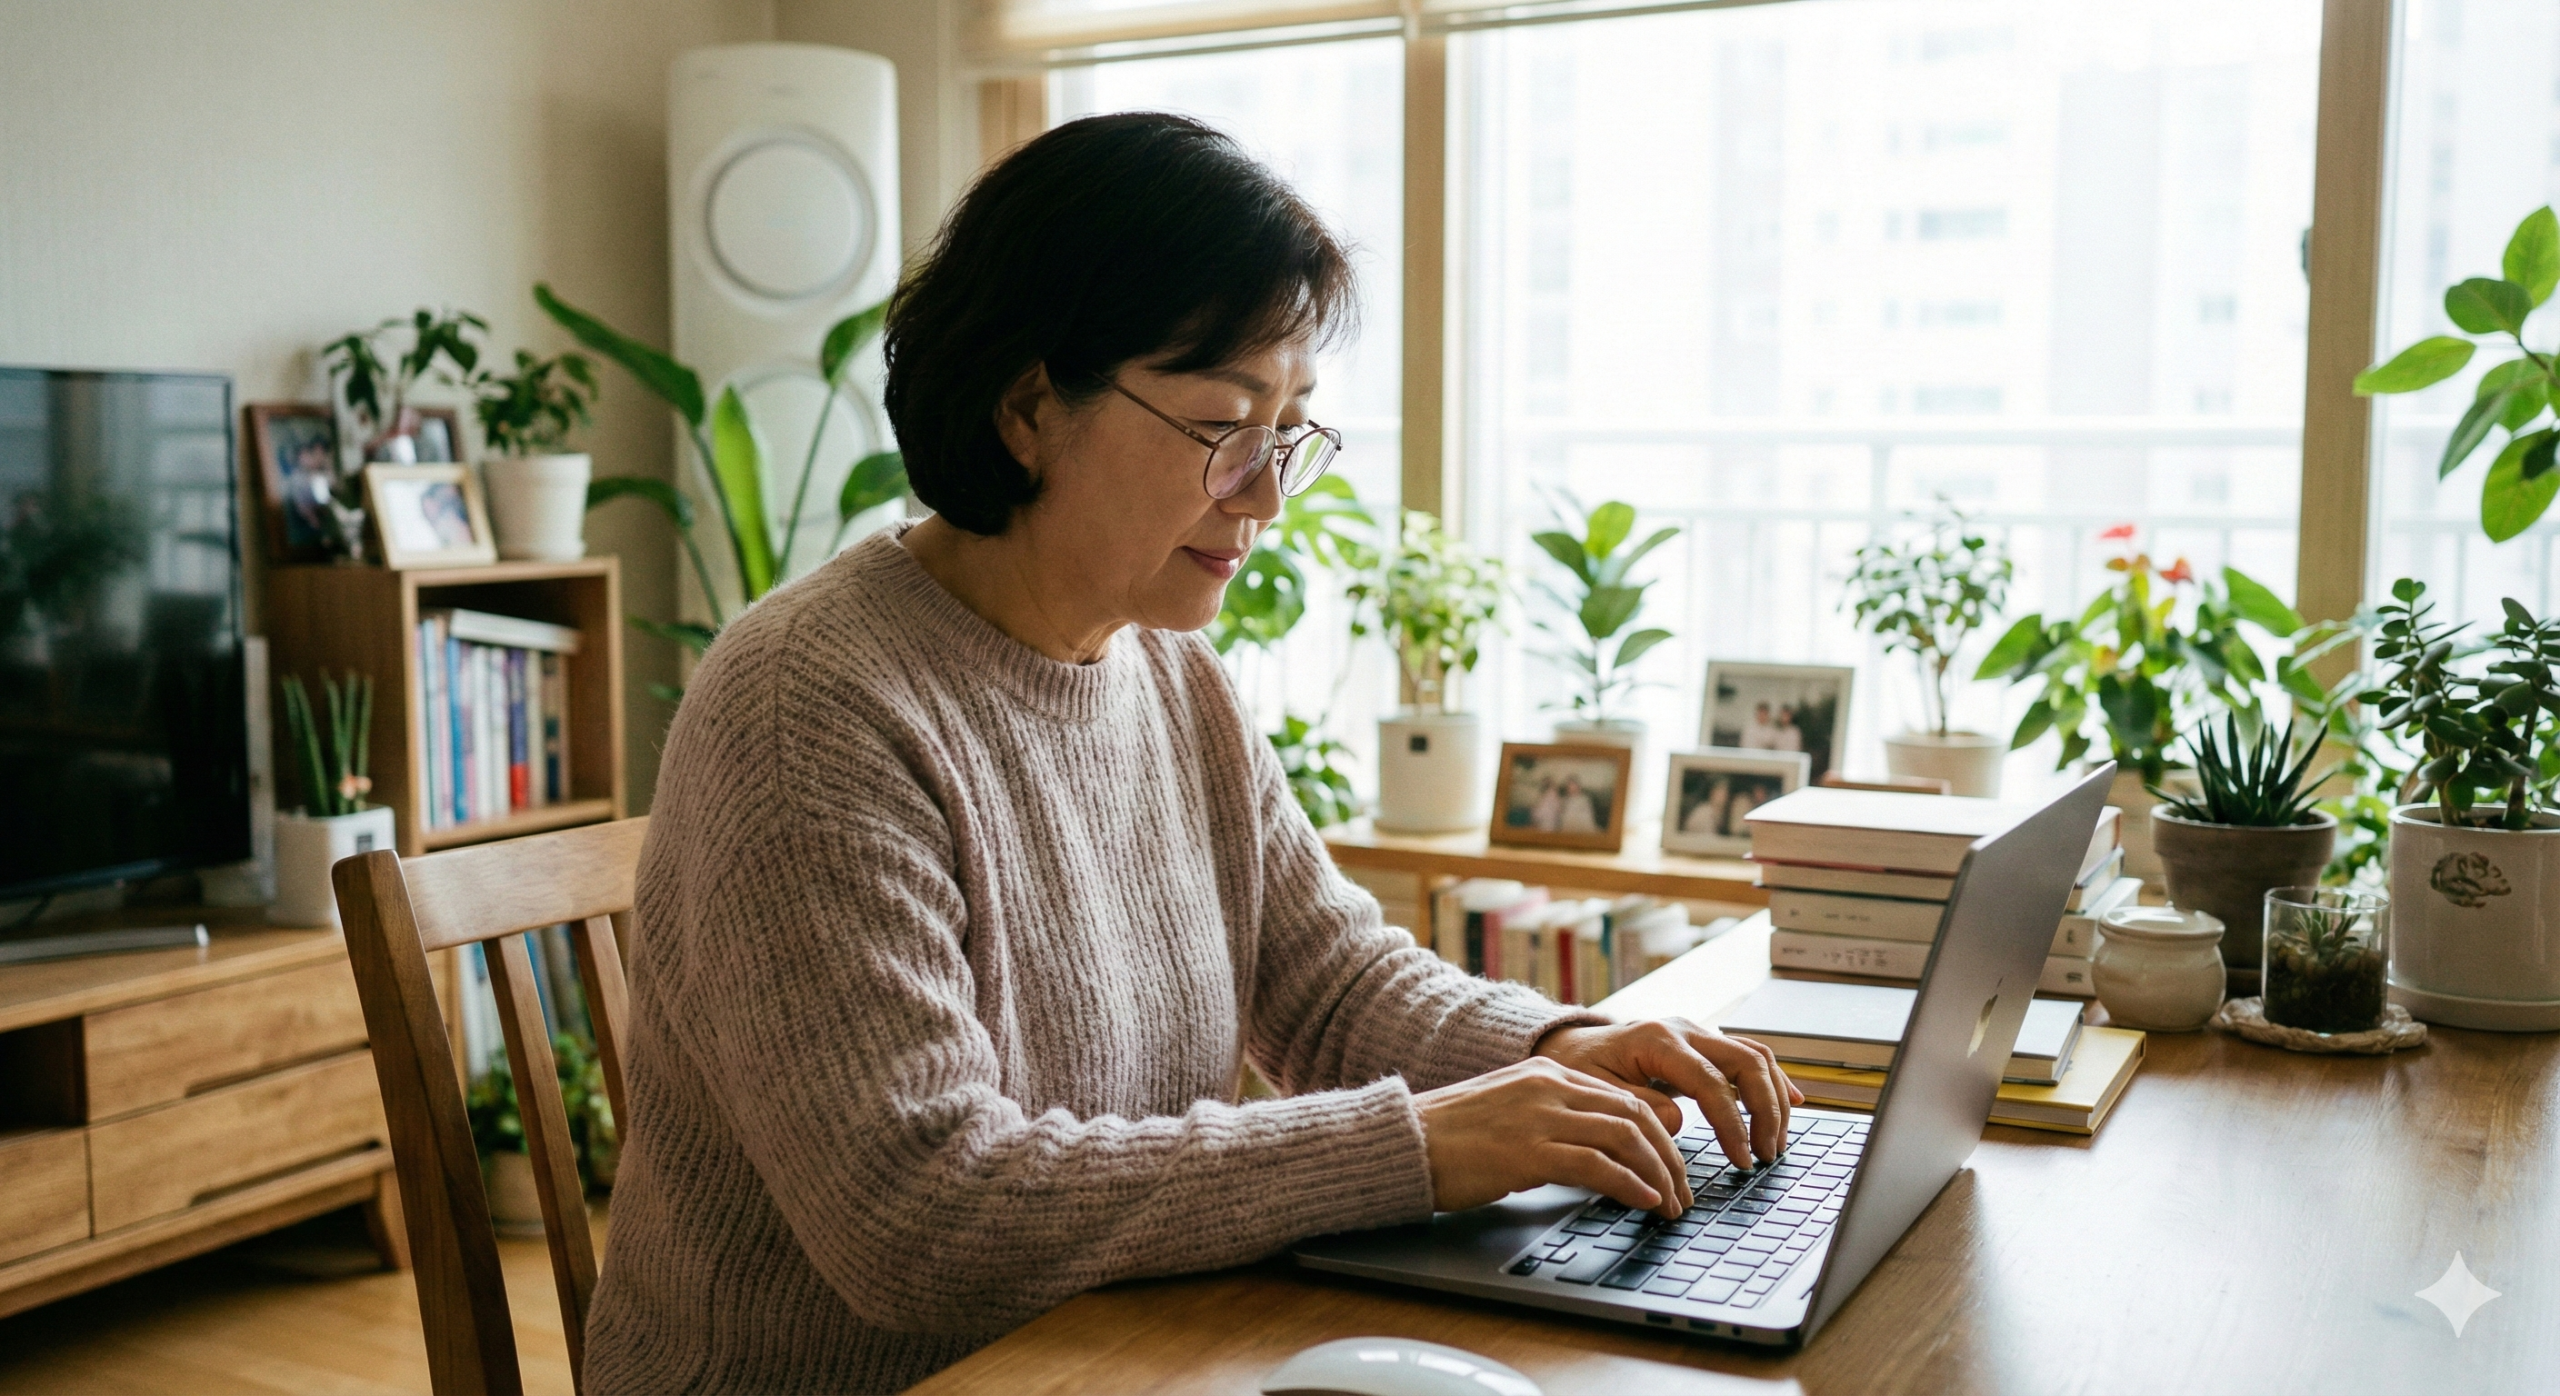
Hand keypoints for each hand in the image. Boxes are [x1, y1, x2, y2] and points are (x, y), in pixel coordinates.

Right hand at [1414, 1057, 1692, 1218]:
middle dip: (1669, 1158)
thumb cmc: (1449, 1138)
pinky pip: (1597, 1165)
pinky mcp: (1528, 1151)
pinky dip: (1629, 1185)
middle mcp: (1549, 1087)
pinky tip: (1644, 1203)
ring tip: (1671, 1204)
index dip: (1658, 1134)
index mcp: (1546, 1073)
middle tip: (1683, 1192)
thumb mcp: (1509, 1113)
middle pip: (1636, 1115)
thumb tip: (1595, 1155)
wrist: (1403, 1141)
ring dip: (1658, 1175)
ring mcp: (1539, 1116)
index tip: (1672, 1167)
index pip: (1624, 1098)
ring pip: (1626, 1137)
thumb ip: (1551, 1121)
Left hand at [1532, 1018, 1803, 1170]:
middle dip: (1766, 1110)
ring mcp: (1698, 1034)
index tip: (1742, 1160)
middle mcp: (1685, 1030)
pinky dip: (1774, 1080)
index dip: (1732, 1124)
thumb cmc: (1580, 1070)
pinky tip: (1793, 1103)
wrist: (1573, 1046)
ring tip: (1776, 1141)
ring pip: (1756, 1056)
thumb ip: (1637, 1106)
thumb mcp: (1595, 1092)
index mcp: (1658, 1041)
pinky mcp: (1705, 1045)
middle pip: (1747, 1062)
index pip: (1712, 1083)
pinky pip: (1750, 1056)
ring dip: (1774, 1099)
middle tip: (1767, 1153)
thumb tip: (1678, 1122)